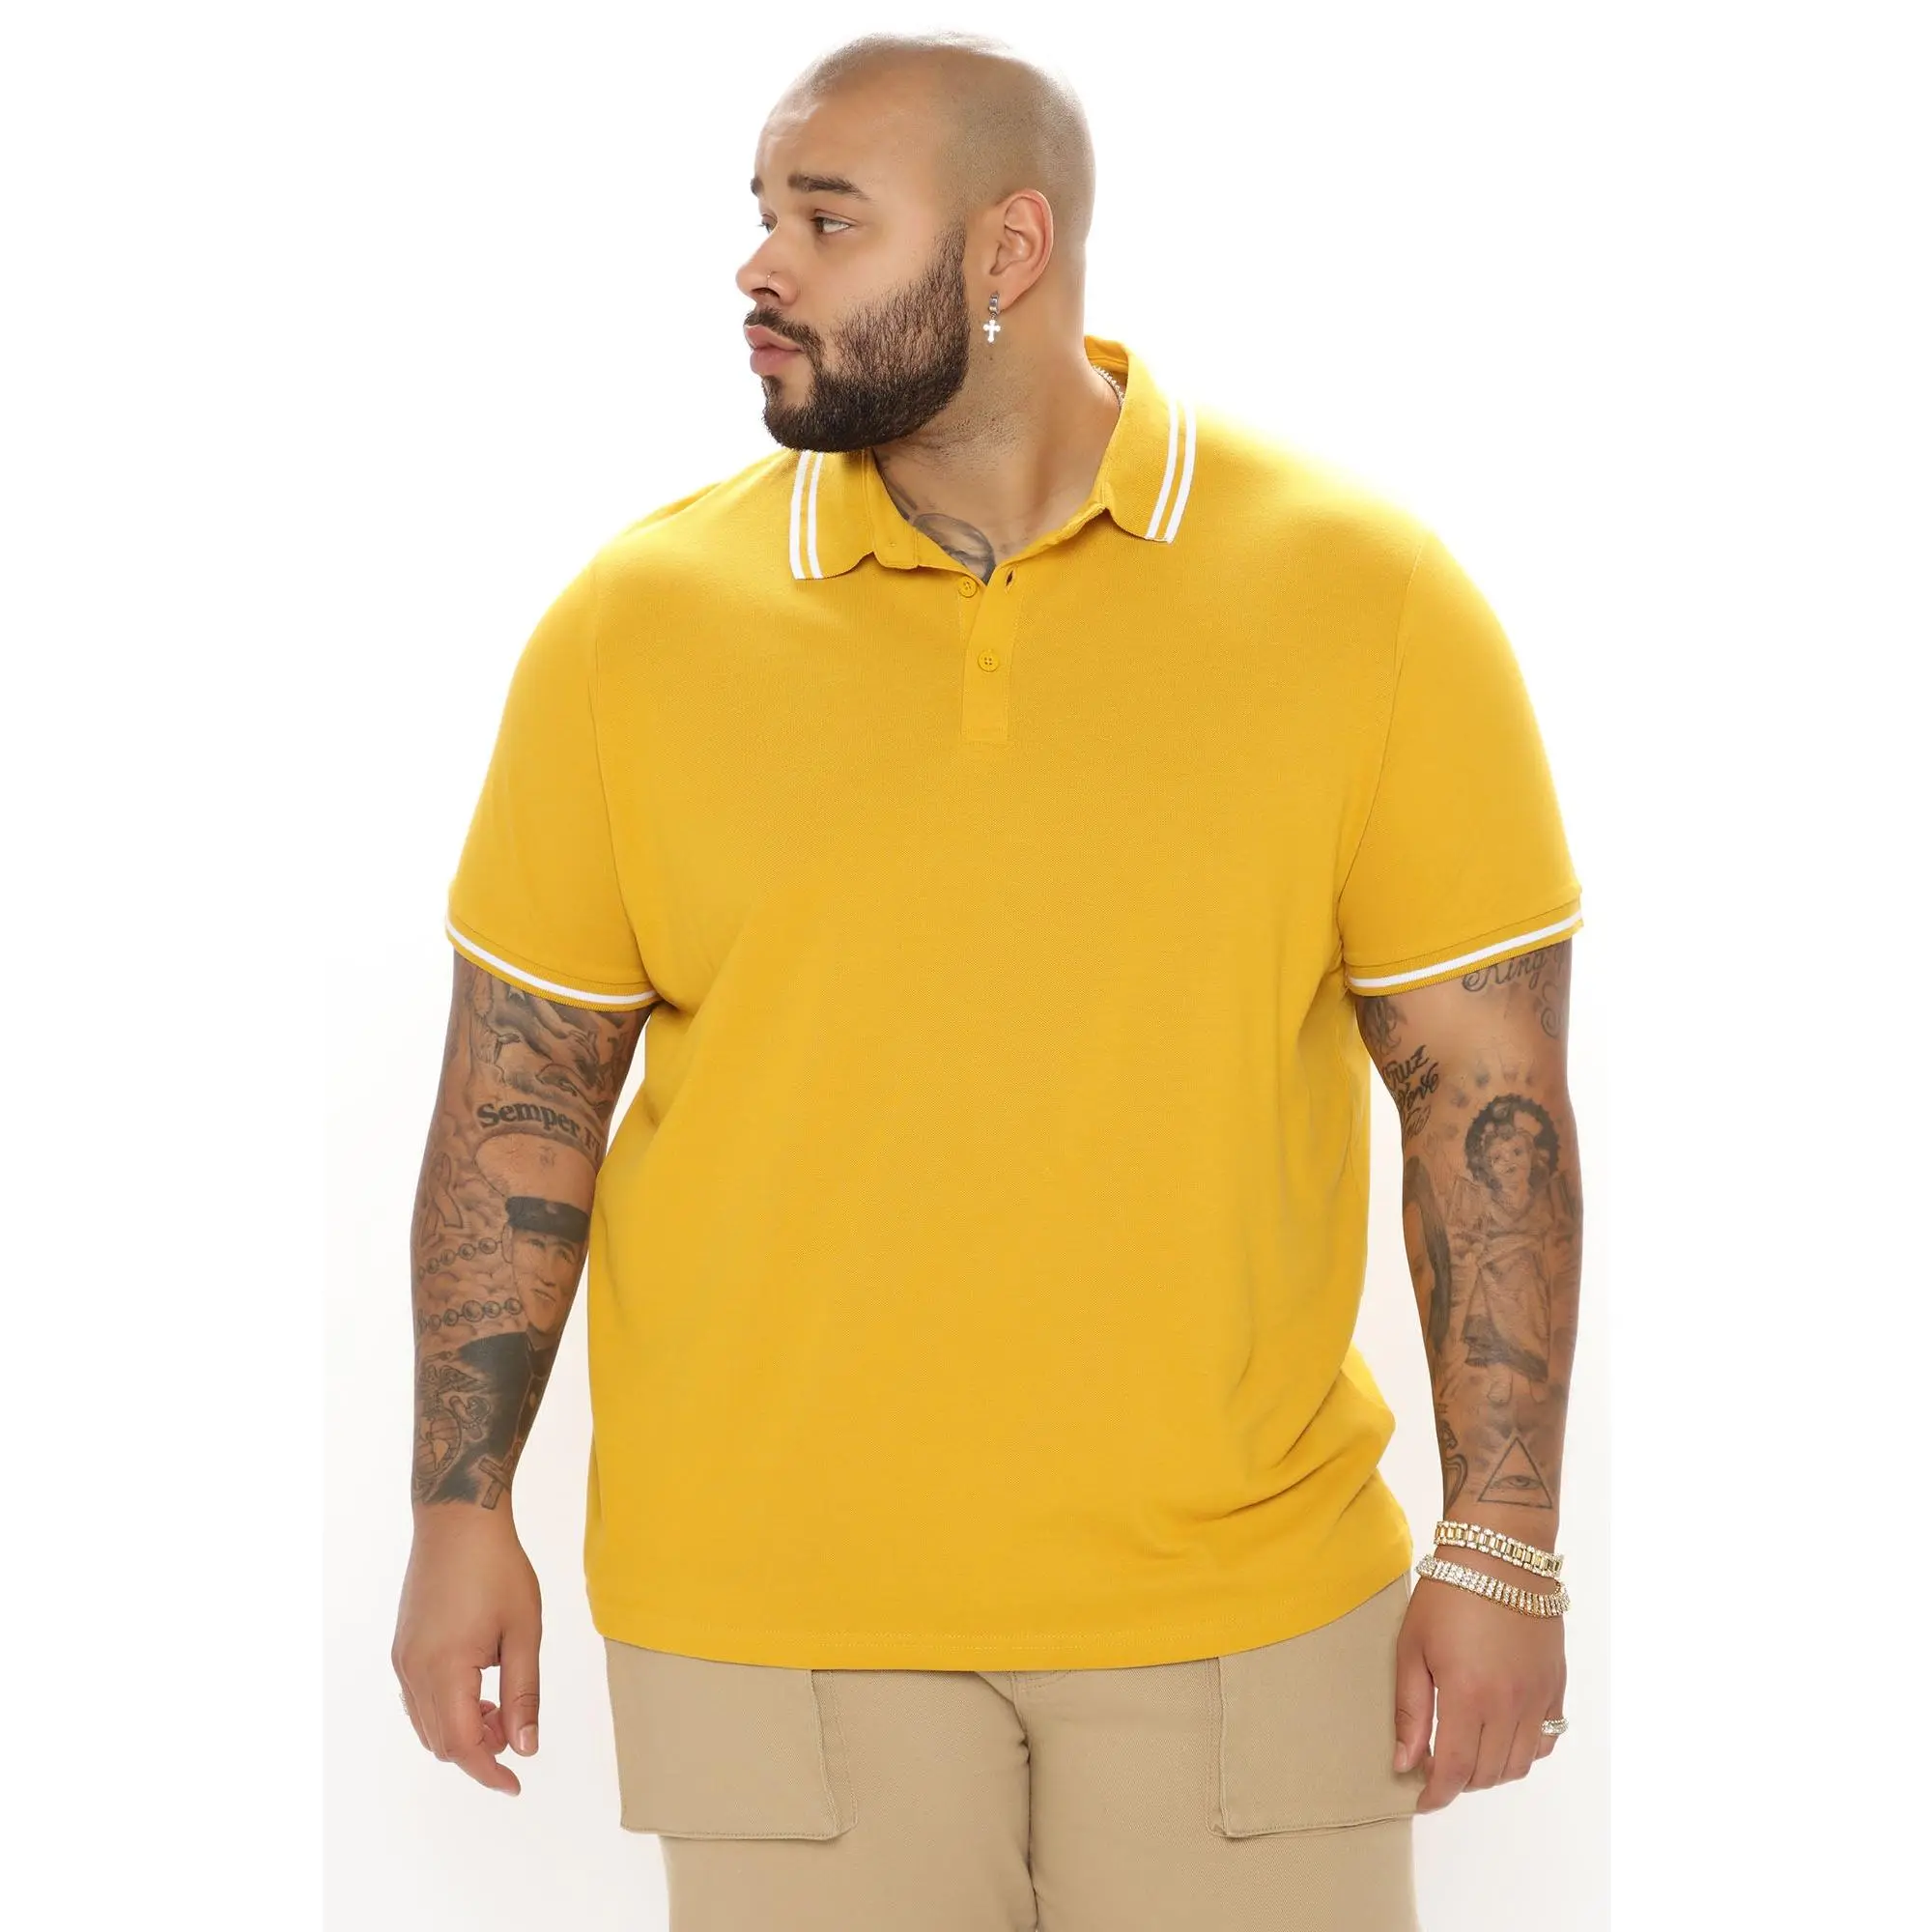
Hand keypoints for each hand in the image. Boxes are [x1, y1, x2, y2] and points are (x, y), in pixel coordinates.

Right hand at [392, 1508, 542, 1795]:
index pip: (461, 1745)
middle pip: (441, 1741)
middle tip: (516, 1731)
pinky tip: (476, 1688)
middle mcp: (413, 1670)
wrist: (457, 1520)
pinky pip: (418, 1700)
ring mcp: (403, 1659)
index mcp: (445, 1668)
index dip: (488, 1772)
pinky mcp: (402, 1647)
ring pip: (427, 1723)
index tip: (515, 1785)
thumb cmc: (497, 1568)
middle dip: (479, 1751)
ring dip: (461, 1731)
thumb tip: (525, 1746)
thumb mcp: (524, 1631)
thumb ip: (523, 1694)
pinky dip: (446, 1710)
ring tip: (500, 1707)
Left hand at [1393, 1568, 1566, 1811]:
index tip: (1421, 1800)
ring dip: (1491, 1771)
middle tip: (1436, 1768)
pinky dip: (1524, 1751)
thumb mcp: (1412, 1647)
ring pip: (1519, 1765)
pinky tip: (1500, 1735)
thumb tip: (1405, 1763)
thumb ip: (1410, 1710)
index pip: (1456, 1771)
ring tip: (1466, 1752)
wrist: (1500, 1554)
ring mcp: (1538, 1697)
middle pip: (1488, 1774)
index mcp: (1469, 1696)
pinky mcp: (1555, 1685)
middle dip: (1459, 1781)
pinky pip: (1546, 1740)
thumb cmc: (1447, 1593)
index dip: (1437, 1795)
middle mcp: (1510, 1704)